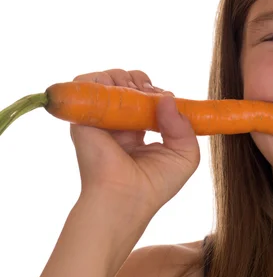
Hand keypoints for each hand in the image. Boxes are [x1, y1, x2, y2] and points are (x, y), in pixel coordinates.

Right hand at [69, 69, 199, 215]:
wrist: (126, 198)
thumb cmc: (156, 184)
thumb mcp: (185, 154)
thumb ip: (184, 126)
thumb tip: (168, 97)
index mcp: (137, 131)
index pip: (145, 98)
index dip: (157, 92)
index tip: (166, 98)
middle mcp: (117, 123)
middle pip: (126, 84)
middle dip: (141, 81)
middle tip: (149, 91)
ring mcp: (99, 119)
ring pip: (107, 80)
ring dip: (124, 77)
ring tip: (136, 91)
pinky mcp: (83, 117)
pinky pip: (85, 84)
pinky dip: (102, 79)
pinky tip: (120, 91)